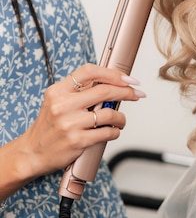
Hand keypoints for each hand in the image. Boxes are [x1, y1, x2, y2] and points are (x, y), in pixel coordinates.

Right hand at [16, 63, 145, 180]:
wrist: (31, 153)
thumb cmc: (49, 126)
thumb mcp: (57, 101)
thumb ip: (80, 91)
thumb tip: (113, 82)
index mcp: (58, 91)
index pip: (89, 72)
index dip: (112, 73)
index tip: (127, 78)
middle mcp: (62, 105)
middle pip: (105, 91)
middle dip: (126, 92)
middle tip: (136, 94)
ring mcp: (70, 124)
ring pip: (110, 113)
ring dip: (121, 116)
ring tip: (120, 119)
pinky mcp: (77, 141)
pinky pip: (107, 132)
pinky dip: (115, 131)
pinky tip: (113, 131)